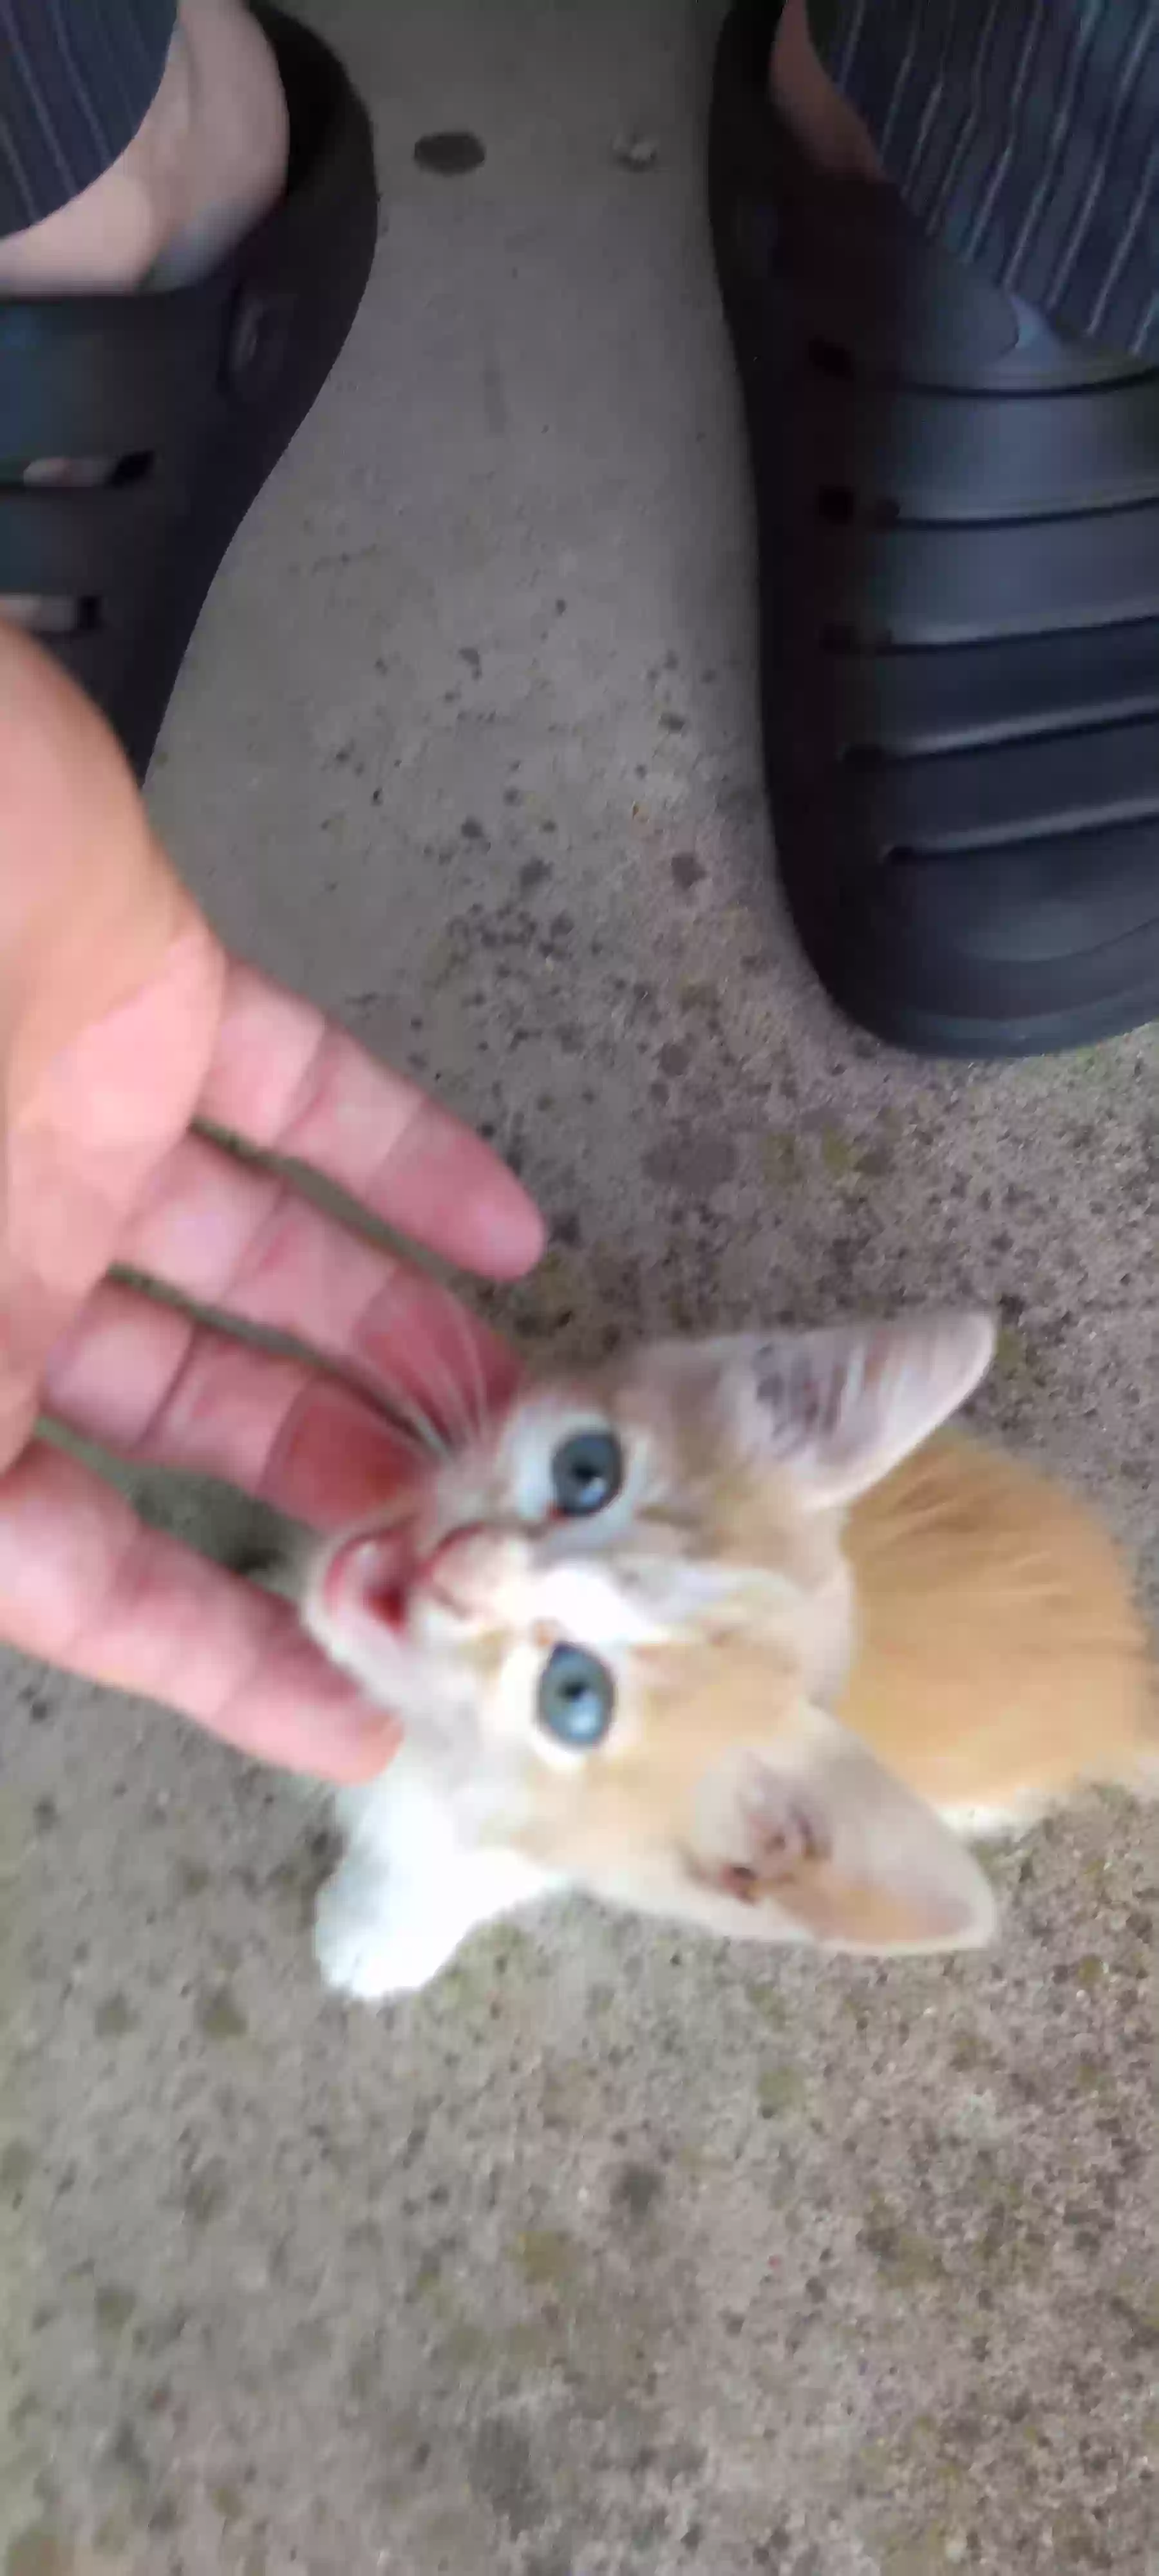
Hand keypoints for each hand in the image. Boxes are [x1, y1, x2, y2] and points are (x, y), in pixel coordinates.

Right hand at [0, 627, 542, 1778]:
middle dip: (331, 1486)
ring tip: (526, 1404)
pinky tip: (509, 1226)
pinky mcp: (149, 993)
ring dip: (391, 1335)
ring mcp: (76, 1127)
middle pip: (185, 1416)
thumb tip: (19, 1570)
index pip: (70, 1564)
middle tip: (479, 1540)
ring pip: (262, 1264)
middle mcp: (0, 1265)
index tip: (351, 1728)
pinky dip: (405, 1157)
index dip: (206, 1661)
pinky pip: (299, 1094)